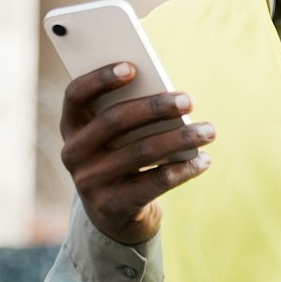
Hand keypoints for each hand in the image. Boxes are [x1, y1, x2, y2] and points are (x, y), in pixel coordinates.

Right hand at [59, 62, 215, 244]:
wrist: (114, 214)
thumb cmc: (121, 158)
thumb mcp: (116, 137)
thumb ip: (130, 114)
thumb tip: (170, 100)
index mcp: (71, 126)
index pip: (76, 95)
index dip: (100, 79)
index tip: (132, 67)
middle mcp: (73, 153)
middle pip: (115, 121)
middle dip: (155, 107)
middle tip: (189, 100)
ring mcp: (89, 182)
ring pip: (141, 152)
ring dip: (181, 138)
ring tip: (209, 130)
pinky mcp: (112, 206)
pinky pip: (154, 183)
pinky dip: (184, 170)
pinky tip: (204, 160)